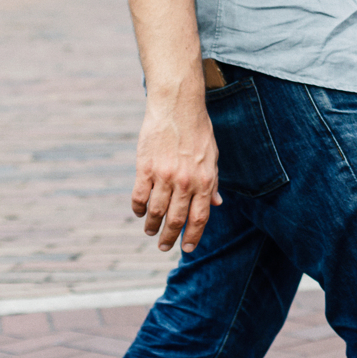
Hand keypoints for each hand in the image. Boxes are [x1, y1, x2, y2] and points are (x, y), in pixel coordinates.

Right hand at [132, 92, 220, 253]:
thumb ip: (213, 183)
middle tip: (163, 247)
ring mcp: (165, 176)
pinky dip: (138, 208)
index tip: (187, 249)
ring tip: (150, 232)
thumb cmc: (198, 132)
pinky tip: (140, 213)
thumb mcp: (212, 158)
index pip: (200, 218)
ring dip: (152, 226)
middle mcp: (186, 182)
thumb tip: (218, 204)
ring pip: (156, 212)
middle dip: (170, 237)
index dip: (193, 236)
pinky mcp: (145, 168)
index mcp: (205, 181)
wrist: (178, 108)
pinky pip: (139, 196)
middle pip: (176, 219)